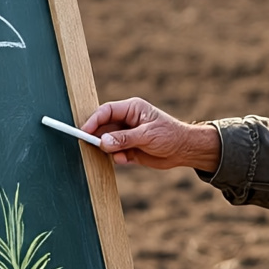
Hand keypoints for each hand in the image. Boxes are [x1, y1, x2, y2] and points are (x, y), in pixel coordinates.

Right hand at [81, 98, 220, 170]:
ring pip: (107, 141)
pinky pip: (115, 153)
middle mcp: (126, 120)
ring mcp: (126, 135)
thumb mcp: (147, 136)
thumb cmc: (170, 135)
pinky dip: (117, 158)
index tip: (84, 132)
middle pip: (103, 126)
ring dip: (108, 150)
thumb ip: (124, 139)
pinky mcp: (129, 149)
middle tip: (92, 146)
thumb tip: (103, 142)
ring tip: (120, 155)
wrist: (184, 151)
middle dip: (98, 137)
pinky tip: (126, 159)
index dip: (93, 120)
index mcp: (131, 109)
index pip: (106, 111)